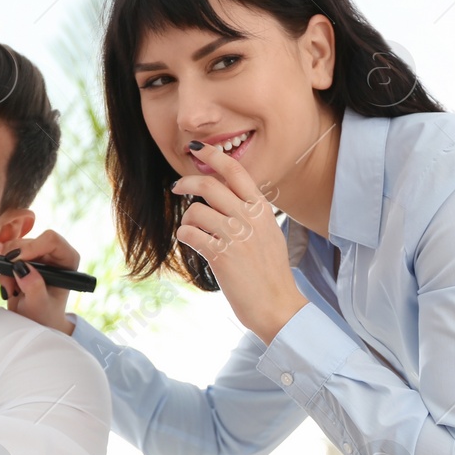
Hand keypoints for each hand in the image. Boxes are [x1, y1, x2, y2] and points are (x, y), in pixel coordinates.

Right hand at [0, 231, 78, 335]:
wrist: (35, 321)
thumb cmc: (44, 315)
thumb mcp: (39, 305)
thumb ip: (34, 287)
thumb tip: (22, 269)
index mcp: (68, 260)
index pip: (52, 240)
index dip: (31, 247)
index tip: (15, 262)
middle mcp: (54, 253)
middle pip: (29, 241)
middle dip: (14, 261)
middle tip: (12, 284)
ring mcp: (38, 254)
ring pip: (14, 246)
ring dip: (6, 267)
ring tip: (13, 289)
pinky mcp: (24, 258)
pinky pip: (6, 253)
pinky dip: (2, 269)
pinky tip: (10, 286)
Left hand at [171, 142, 308, 343]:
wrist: (278, 305)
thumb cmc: (271, 273)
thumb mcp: (270, 233)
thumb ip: (252, 213)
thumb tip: (229, 197)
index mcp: (262, 209)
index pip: (236, 171)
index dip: (212, 155)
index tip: (196, 148)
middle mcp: (249, 218)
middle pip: (209, 185)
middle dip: (186, 182)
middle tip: (177, 187)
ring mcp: (236, 236)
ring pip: (195, 211)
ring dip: (187, 219)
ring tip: (192, 231)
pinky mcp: (221, 256)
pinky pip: (190, 234)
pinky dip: (184, 236)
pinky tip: (190, 243)